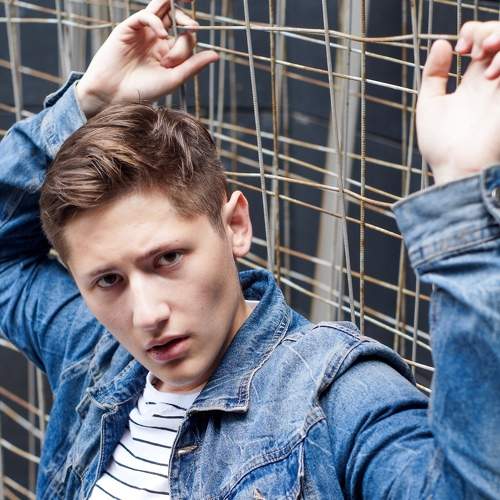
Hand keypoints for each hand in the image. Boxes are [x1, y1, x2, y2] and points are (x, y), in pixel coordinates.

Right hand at [76, 0, 217, 117]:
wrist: (115, 96)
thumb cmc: (143, 91)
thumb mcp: (174, 79)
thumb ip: (193, 65)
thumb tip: (216, 54)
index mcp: (169, 50)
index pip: (186, 36)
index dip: (187, 44)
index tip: (175, 62)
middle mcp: (157, 38)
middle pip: (176, 15)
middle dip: (186, 20)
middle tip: (191, 29)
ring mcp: (143, 31)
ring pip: (160, 7)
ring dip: (173, 3)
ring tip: (185, 3)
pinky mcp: (128, 28)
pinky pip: (146, 15)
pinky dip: (156, 21)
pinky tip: (162, 34)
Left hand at [417, 22, 499, 185]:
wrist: (456, 170)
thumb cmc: (442, 146)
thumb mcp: (430, 105)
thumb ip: (433, 75)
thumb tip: (440, 43)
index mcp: (474, 84)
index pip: (484, 42)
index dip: (473, 34)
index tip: (457, 48)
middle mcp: (493, 83)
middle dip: (488, 31)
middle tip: (472, 48)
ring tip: (481, 53)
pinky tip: (491, 73)